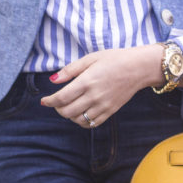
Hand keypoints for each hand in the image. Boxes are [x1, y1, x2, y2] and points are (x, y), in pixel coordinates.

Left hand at [39, 45, 164, 126]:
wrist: (138, 68)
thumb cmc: (114, 59)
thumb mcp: (90, 58)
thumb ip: (70, 70)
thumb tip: (53, 79)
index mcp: (87, 81)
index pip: (61, 97)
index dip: (49, 101)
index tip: (44, 101)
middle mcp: (94, 96)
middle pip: (67, 112)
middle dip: (57, 109)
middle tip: (56, 102)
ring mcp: (103, 106)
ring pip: (78, 120)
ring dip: (69, 116)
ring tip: (68, 107)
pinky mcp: (110, 111)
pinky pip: (92, 124)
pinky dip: (82, 121)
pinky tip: (80, 113)